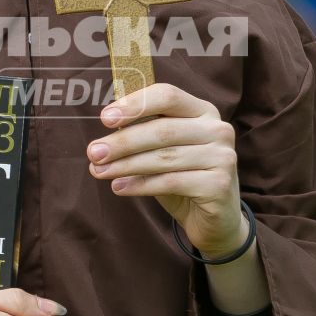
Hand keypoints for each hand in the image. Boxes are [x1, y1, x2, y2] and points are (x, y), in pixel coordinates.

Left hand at [87, 83, 248, 257]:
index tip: (105, 119)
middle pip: (162, 129)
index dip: (135, 104)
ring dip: (125, 165)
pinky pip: (171, 182)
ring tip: (99, 171)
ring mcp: (223, 156)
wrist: (215, 219)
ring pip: (164, 157)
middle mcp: (218, 129)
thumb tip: (102, 140)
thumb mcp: (162, 151)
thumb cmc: (182, 177)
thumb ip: (140, 137)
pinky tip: (118, 188)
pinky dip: (140, 185)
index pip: (167, 96)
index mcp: (202, 111)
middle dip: (123, 142)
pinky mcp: (219, 185)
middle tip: (93, 153)